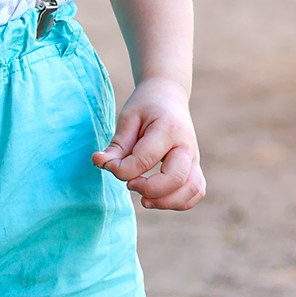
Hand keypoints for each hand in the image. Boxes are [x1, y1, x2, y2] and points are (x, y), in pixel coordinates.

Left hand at [93, 77, 204, 210]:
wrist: (168, 95)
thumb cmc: (145, 106)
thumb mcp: (128, 119)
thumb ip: (117, 145)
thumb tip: (99, 163)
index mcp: (168, 129)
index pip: (145, 159)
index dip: (123, 169)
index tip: (109, 165)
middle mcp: (186, 145)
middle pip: (175, 179)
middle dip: (148, 189)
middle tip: (130, 184)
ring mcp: (194, 157)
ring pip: (192, 189)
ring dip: (166, 201)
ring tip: (144, 200)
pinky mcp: (195, 167)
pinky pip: (196, 191)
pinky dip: (180, 202)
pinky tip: (158, 199)